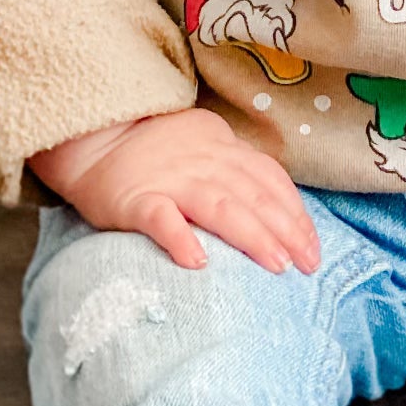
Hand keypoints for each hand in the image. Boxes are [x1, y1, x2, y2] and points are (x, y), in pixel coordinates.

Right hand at [26, 107, 320, 276]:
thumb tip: (276, 202)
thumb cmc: (153, 152)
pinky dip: (180, 238)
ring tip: (276, 264)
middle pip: (252, 194)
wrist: (92, 140)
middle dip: (285, 230)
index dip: (295, 212)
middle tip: (307, 265)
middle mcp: (202, 161)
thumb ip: (235, 167)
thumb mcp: (203, 145)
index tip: (313, 248)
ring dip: (250, 235)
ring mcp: (169, 179)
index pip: (269, 178)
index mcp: (221, 147)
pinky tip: (197, 262)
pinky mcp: (135, 200)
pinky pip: (160, 218)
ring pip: (218, 206)